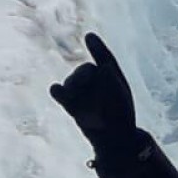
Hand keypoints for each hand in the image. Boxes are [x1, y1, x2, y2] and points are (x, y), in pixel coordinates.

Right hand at [49, 33, 137, 148]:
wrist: (116, 140)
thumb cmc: (122, 117)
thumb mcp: (121, 98)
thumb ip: (113, 82)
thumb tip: (102, 68)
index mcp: (110, 75)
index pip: (103, 58)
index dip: (96, 48)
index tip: (89, 37)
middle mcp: (95, 81)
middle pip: (85, 70)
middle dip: (83, 75)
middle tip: (87, 80)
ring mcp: (82, 92)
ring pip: (72, 82)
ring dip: (73, 85)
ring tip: (78, 96)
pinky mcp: (71, 104)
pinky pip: (61, 94)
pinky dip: (58, 91)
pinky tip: (55, 89)